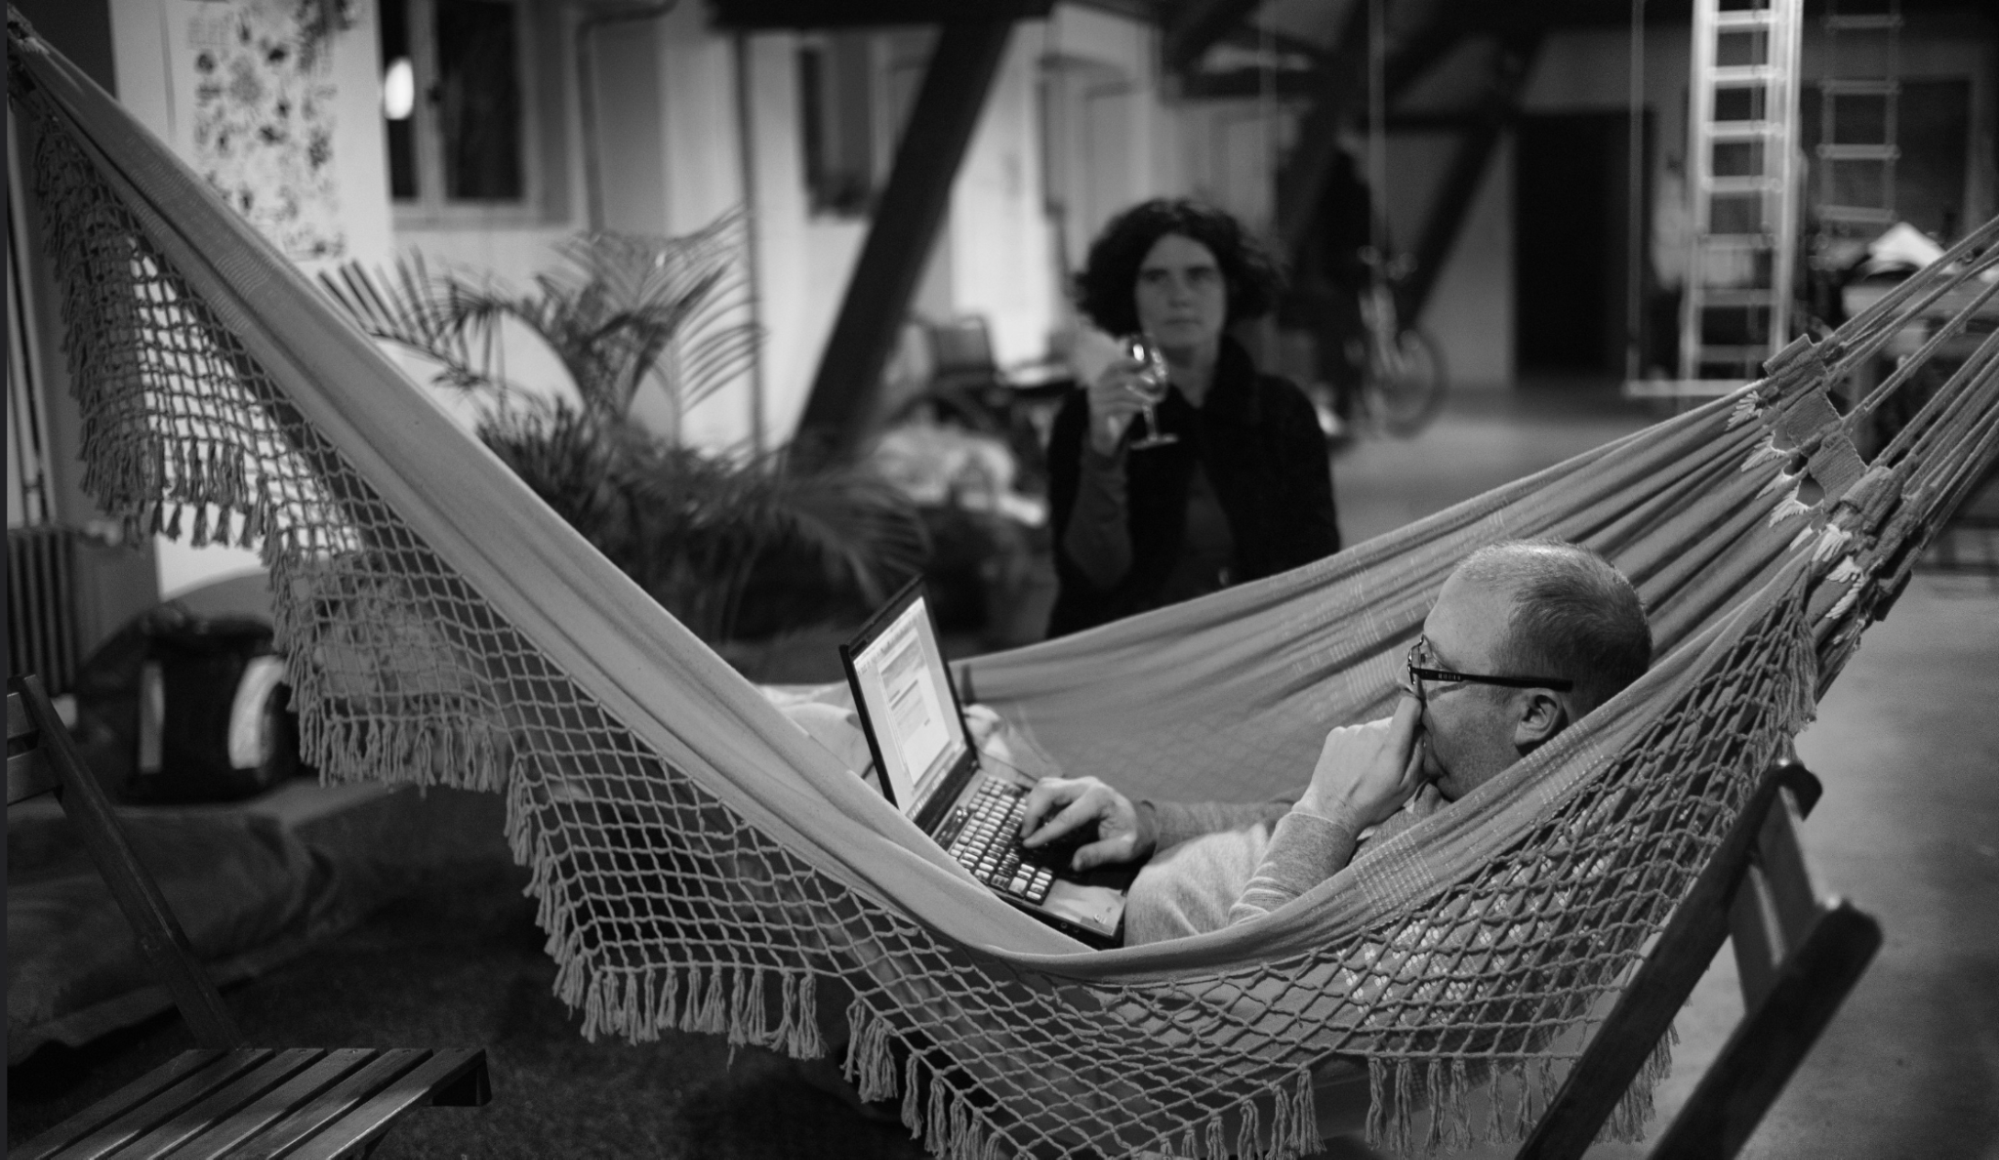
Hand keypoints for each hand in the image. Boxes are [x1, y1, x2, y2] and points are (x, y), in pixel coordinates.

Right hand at [1018, 776, 1154, 870]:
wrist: (1142, 821)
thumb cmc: (1134, 835)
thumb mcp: (1124, 849)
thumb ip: (1099, 855)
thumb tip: (1074, 864)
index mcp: (1100, 799)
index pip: (1065, 816)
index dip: (1045, 832)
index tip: (1029, 844)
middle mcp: (1088, 785)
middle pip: (1049, 790)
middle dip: (1032, 812)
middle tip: (1025, 835)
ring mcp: (1080, 783)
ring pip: (1045, 785)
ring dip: (1032, 805)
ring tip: (1029, 829)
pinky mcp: (1073, 786)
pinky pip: (1048, 788)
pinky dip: (1038, 802)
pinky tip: (1037, 820)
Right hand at [1083, 356, 1155, 454]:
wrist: (1105, 437)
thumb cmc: (1117, 415)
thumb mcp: (1128, 398)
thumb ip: (1137, 386)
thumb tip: (1153, 374)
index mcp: (1102, 381)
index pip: (1113, 367)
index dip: (1127, 362)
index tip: (1143, 362)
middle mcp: (1096, 388)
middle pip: (1119, 379)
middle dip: (1138, 379)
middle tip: (1152, 384)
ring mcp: (1095, 400)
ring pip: (1121, 393)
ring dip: (1139, 397)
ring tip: (1151, 401)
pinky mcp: (1097, 412)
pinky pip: (1119, 406)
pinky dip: (1133, 406)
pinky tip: (1143, 409)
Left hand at [1297, 694, 1428, 831]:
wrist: (1331, 812)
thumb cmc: (1373, 803)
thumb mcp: (1406, 787)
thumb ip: (1418, 755)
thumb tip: (1421, 733)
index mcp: (1392, 743)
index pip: (1409, 705)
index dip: (1416, 709)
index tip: (1417, 721)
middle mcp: (1371, 730)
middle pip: (1391, 724)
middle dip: (1394, 739)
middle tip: (1387, 765)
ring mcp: (1351, 731)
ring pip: (1372, 731)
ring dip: (1373, 744)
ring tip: (1366, 770)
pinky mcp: (1335, 734)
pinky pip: (1354, 735)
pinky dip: (1355, 747)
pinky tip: (1351, 767)